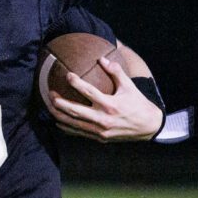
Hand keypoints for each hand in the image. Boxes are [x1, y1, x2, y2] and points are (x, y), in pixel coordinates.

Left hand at [49, 55, 164, 141]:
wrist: (148, 127)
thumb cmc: (139, 104)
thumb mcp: (130, 87)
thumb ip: (116, 72)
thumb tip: (102, 58)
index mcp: (111, 105)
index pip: (89, 92)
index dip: (77, 83)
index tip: (68, 75)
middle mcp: (103, 119)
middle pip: (75, 110)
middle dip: (60, 102)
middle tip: (50, 93)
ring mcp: (100, 130)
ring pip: (73, 123)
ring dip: (59, 115)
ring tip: (49, 106)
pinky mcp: (99, 138)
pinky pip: (78, 133)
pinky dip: (66, 127)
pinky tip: (58, 121)